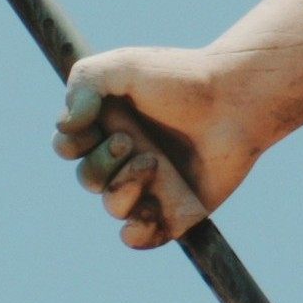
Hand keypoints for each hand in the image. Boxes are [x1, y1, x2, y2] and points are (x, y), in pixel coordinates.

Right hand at [56, 44, 238, 247]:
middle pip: (88, 179)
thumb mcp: (123, 65)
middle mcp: (127, 156)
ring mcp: (151, 185)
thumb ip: (83, 83)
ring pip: (113, 206)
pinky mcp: (175, 209)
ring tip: (153, 163)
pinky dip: (135, 233)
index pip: (69, 147)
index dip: (71, 143)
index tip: (90, 124)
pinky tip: (146, 214)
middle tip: (130, 141)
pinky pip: (141, 237)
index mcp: (111, 124)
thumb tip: (65, 126)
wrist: (236, 99)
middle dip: (100, 164)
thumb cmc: (181, 79)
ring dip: (122, 188)